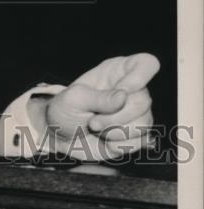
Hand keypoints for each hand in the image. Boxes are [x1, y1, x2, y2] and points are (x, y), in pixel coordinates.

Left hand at [28, 52, 159, 160]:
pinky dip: (118, 144)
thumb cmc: (66, 110)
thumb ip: (98, 97)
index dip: (139, 77)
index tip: (122, 92)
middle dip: (114, 117)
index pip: (146, 64)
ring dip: (114, 132)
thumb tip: (123, 96)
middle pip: (143, 102)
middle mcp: (133, 90)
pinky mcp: (138, 135)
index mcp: (119, 71)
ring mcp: (137, 113)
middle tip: (93, 122)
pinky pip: (140, 142)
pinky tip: (105, 139)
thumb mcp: (74, 98)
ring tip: (96, 128)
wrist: (62, 137)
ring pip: (143, 124)